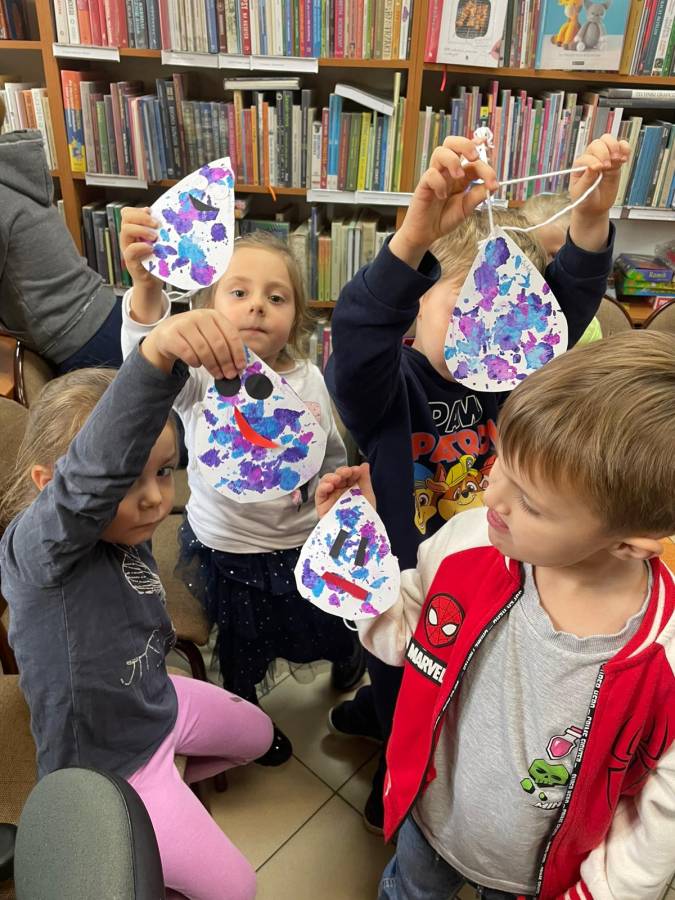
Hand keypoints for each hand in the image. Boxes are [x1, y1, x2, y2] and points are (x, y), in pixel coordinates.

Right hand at [120, 206, 161, 287]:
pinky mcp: (131, 261)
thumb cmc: (158, 260)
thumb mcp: (159, 242)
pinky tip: (151, 249)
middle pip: (126, 217)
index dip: (139, 210)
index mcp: (134, 230)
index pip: (128, 212)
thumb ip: (159, 230)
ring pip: (126, 230)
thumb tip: (168, 218)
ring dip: (142, 230)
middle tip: (156, 224)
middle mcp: (129, 237)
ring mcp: (128, 248)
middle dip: (142, 217)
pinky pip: (130, 250)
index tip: (152, 213)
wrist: (153, 281)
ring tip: (155, 237)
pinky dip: (141, 247)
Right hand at [141, 308, 245, 377]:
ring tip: (217, 374)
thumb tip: (238, 365)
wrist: (167, 332)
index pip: (231, 334)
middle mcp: (200, 316)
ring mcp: (184, 324)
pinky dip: (195, 362)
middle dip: (226, 362)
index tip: (241, 366)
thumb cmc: (194, 335)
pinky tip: (197, 364)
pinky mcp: (171, 334)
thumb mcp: (211, 334)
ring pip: (203, 350)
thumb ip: (225, 345)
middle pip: (218, 343)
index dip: (238, 352)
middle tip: (230, 375)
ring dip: (212, 365)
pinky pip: (188, 353)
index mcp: (215, 315)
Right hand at [315, 464, 375, 518]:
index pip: (347, 475)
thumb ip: (365, 480)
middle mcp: (339, 493)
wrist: (360, 535)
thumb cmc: (365, 517)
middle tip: (348, 472)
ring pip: (326, 482)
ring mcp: (330, 499)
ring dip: (331, 477)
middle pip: (336, 477)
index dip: (351, 471)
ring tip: (338, 478)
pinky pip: (319, 494)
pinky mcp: (322, 506)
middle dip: (341, 472)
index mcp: (350, 489)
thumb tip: (364, 464)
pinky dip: (322, 487)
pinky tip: (329, 486)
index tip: (357, 470)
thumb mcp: (367, 496)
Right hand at [390, 137, 498, 268]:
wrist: (426, 234)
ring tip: (458, 177)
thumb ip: (477, 196)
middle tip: (473, 158)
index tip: (493, 180)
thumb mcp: (466, 209)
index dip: (485, 165)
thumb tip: (492, 186)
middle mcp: (447, 172)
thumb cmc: (444, 219)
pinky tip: (442, 196)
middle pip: (452, 143)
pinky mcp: (423, 185)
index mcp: (460, 176)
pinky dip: (439, 183)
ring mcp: (435, 176)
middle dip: (465, 145)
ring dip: (453, 160)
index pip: (473, 161)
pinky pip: (430, 174)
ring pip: (440, 152)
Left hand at [569, 135, 630, 217]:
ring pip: (609, 141)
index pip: (587, 156)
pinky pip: (621, 149)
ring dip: (615, 147)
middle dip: (604, 152)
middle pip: (598, 143)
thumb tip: (593, 166)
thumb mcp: (581, 191)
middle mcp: (591, 158)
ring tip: (617, 160)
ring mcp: (604, 159)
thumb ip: (587, 179)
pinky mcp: (615, 163)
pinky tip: (624, 158)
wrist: (593, 208)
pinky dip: (625, 149)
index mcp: (580, 164)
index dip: (593, 160)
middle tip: (607, 166)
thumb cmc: (584, 199)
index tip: (598, 169)